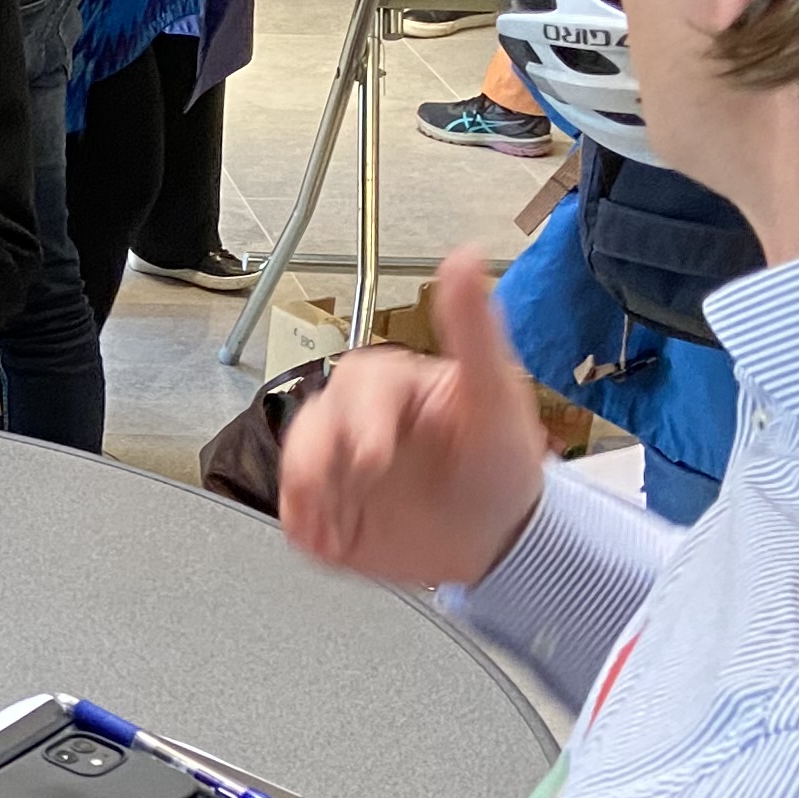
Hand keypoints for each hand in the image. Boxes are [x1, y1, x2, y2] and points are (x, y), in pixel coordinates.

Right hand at [273, 245, 551, 587]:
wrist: (500, 540)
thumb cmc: (501, 462)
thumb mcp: (496, 393)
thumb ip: (474, 329)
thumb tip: (465, 257)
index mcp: (393, 384)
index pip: (359, 384)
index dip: (362, 419)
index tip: (374, 456)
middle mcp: (358, 420)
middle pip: (314, 422)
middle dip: (321, 457)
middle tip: (354, 486)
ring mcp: (338, 465)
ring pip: (298, 464)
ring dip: (307, 492)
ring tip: (331, 524)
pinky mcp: (328, 509)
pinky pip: (296, 511)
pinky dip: (304, 525)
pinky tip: (329, 539)